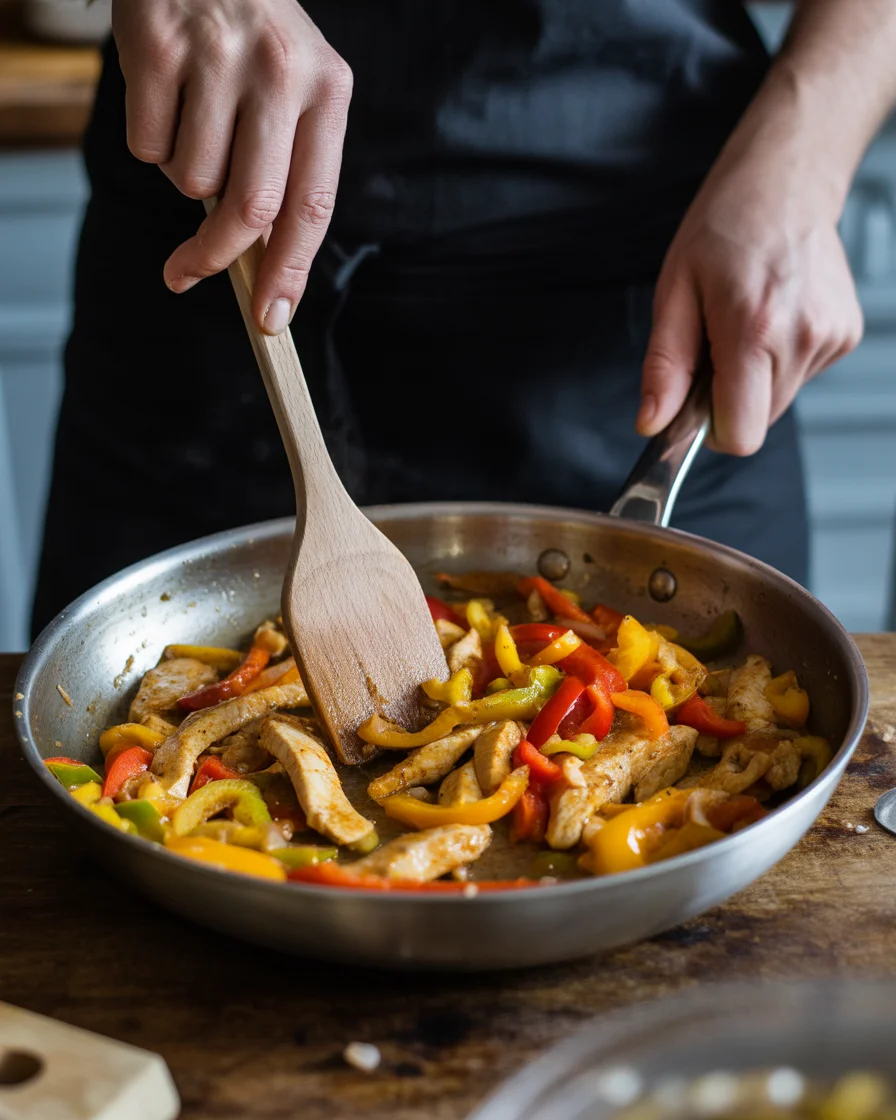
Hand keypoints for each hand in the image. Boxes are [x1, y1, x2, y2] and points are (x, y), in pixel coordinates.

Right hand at [113, 0, 352, 333]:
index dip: (290, 272)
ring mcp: (219, 55)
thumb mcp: (291, 90)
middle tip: (188, 273)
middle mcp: (281, 71)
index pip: (313, 206)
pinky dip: (149, 140)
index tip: (271, 318)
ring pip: (191, 179)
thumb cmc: (250, 38)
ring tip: (192, 122)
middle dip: (218, 256)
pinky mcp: (157, 44)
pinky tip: (165, 96)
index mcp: (328, 90)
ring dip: (182, 174)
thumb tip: (257, 264)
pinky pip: (146, 145)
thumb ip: (284, 168)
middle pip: (251, 207)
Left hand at [638, 155, 862, 455]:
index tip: (697, 402)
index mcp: (753, 330)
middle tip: (716, 345)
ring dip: (754, 377)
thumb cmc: (725, 227)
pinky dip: (779, 359)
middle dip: (729, 397)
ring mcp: (830, 336)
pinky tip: (772, 316)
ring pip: (779, 400)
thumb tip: (653, 422)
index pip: (741, 434)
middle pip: (758, 421)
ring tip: (744, 322)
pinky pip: (800, 376)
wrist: (784, 183)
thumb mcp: (674, 293)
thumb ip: (664, 367)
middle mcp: (801, 337)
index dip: (711, 429)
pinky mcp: (845, 334)